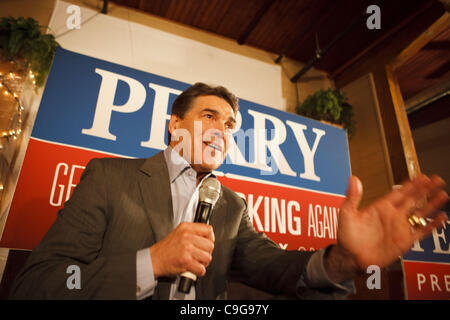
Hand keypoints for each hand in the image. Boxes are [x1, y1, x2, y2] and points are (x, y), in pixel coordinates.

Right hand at [149, 222, 214, 277]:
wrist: (154, 259)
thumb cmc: (166, 249)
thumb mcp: (179, 233)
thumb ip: (193, 232)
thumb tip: (208, 237)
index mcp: (186, 228)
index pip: (208, 230)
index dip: (210, 239)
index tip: (206, 244)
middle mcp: (187, 236)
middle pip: (210, 245)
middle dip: (207, 253)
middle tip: (199, 255)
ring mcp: (187, 248)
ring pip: (207, 257)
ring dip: (203, 263)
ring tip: (195, 262)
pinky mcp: (186, 260)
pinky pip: (201, 269)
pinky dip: (199, 271)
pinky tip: (193, 268)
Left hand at [325, 174, 448, 281]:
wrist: (351, 258)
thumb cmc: (347, 237)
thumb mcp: (347, 213)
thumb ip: (352, 196)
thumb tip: (354, 178)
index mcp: (380, 207)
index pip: (399, 192)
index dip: (411, 184)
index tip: (422, 176)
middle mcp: (392, 216)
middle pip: (413, 199)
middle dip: (425, 189)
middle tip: (436, 179)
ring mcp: (399, 228)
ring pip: (420, 213)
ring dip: (431, 204)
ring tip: (443, 194)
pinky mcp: (404, 241)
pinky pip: (421, 232)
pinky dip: (432, 225)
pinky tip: (441, 217)